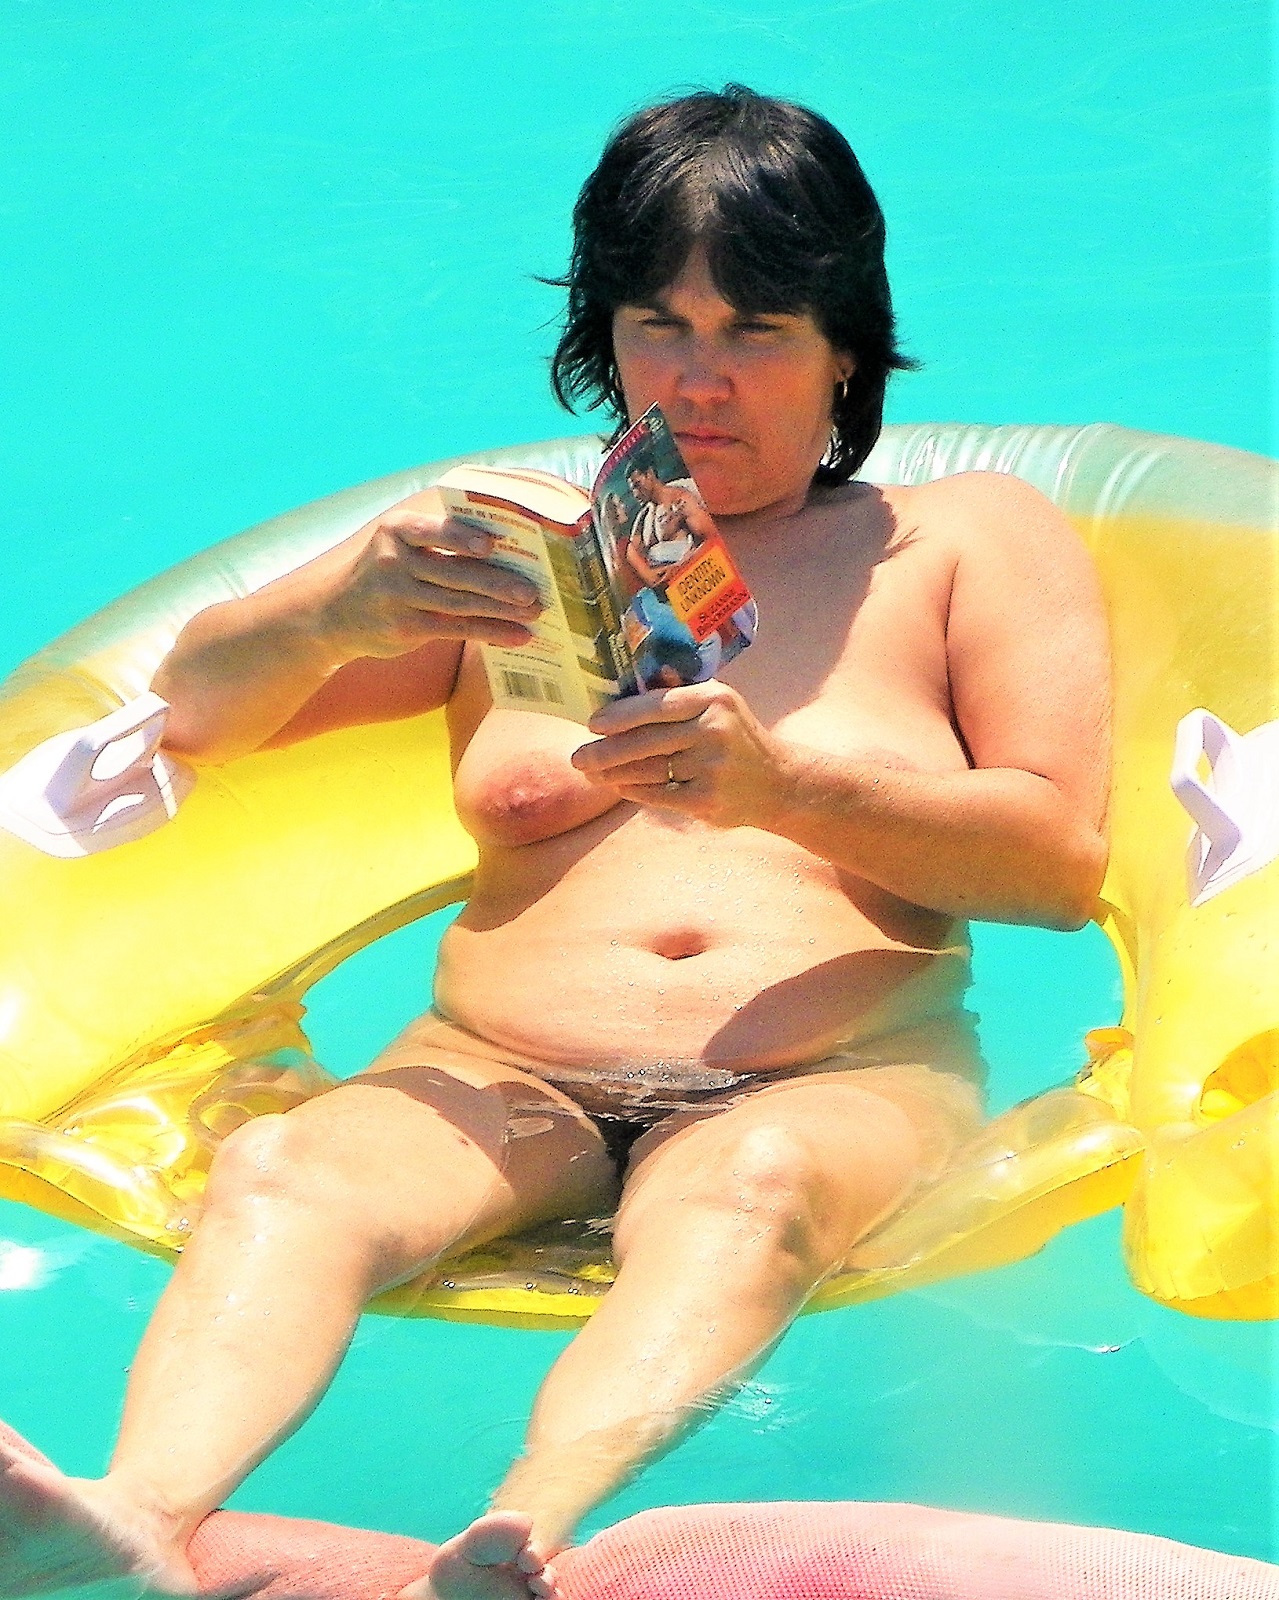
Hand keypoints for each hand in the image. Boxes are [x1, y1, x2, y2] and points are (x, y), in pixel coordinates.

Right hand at [318, 489, 542, 661]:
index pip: (433, 531)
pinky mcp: (405, 628)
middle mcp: (394, 562)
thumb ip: (438, 540)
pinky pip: (456, 629)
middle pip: (456, 573)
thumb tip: (505, 546)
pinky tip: (517, 635)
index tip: (491, 545)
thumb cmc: (384, 570)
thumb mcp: (398, 544)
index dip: (462, 538)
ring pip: (460, 603)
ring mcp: (398, 597)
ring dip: (502, 609)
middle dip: (499, 582)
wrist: (333, 612)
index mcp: (397, 530)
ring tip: (535, 610)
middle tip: (534, 590)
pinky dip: (491, 631)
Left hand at [572, 680, 787, 828]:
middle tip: (577, 757)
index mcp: (713, 699)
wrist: (780, 782)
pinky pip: (659, 795)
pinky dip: (635, 791)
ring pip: (648, 770)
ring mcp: (711, 768)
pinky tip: (620, 787)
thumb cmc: (736, 738)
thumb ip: (679, 699)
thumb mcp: (719, 706)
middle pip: (645, 741)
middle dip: (604, 751)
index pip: (655, 706)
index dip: (618, 716)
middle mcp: (714, 730)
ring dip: (613, 774)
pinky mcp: (707, 800)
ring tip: (592, 774)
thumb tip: (619, 699)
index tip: (592, 724)